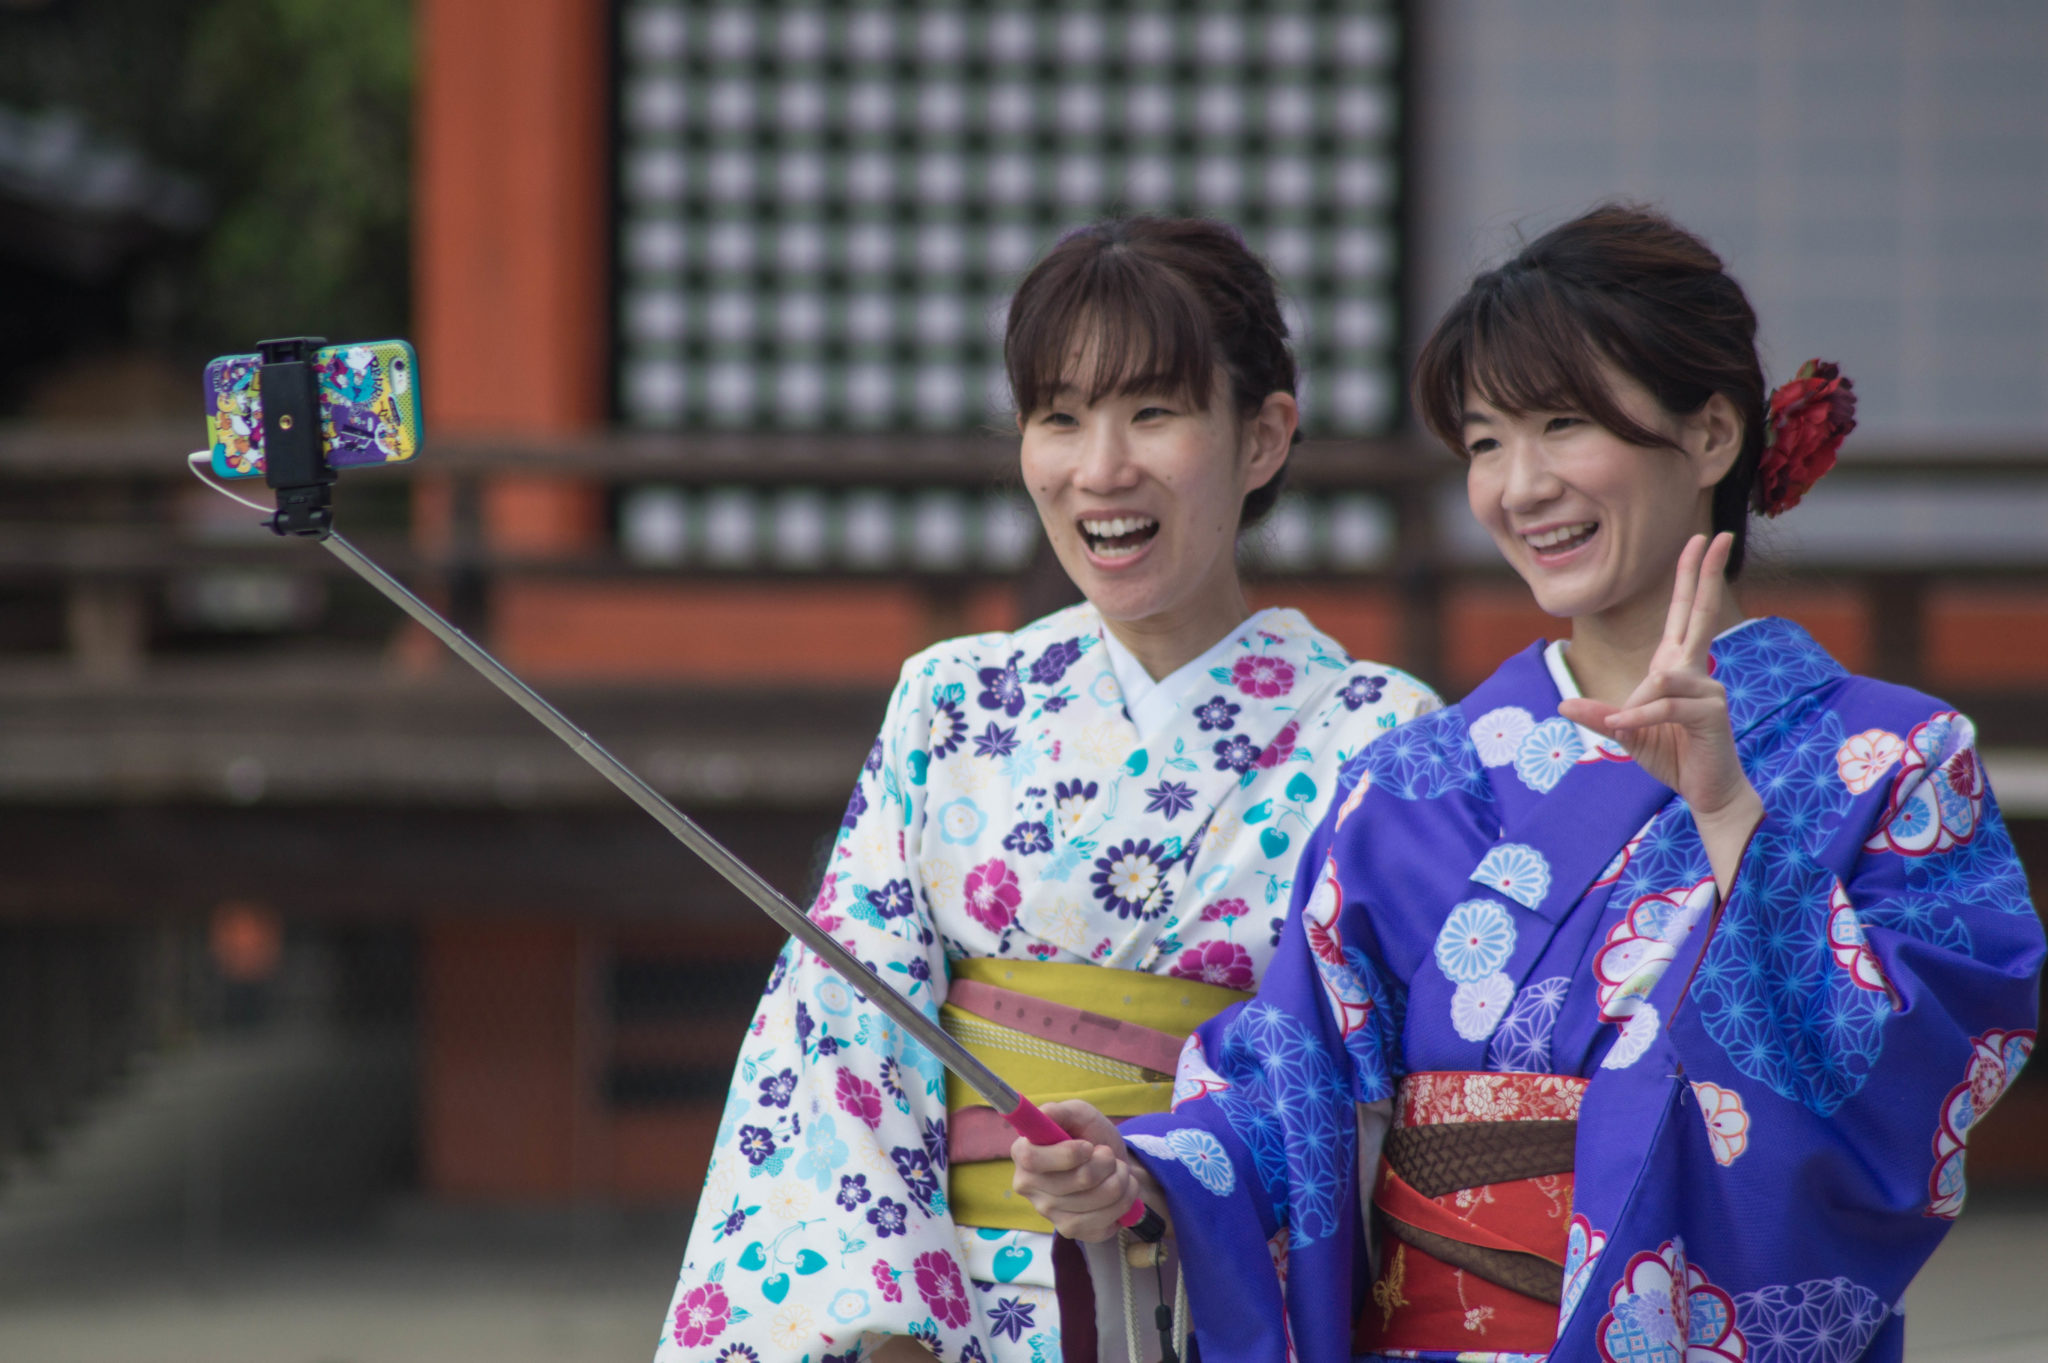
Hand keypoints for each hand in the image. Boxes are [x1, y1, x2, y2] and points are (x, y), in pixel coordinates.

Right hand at [1009, 1100, 1167, 1242]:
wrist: (1111, 1167)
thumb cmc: (1090, 1137)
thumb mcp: (1078, 1114)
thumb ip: (1060, 1110)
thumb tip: (1044, 1113)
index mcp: (1023, 1153)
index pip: (1031, 1159)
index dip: (1066, 1154)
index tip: (1089, 1147)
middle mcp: (1029, 1187)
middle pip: (1078, 1180)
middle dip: (1106, 1162)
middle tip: (1108, 1155)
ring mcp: (1049, 1213)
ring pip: (1098, 1199)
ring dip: (1120, 1180)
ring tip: (1118, 1171)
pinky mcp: (1071, 1231)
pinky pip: (1106, 1220)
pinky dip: (1125, 1200)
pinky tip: (1119, 1192)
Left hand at [1558, 533, 1762, 890]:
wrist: (1706, 792)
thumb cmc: (1671, 756)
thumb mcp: (1624, 733)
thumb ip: (1598, 716)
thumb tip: (1563, 702)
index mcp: (1676, 667)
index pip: (1685, 612)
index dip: (1691, 576)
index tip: (1700, 540)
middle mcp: (1695, 671)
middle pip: (1700, 612)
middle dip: (1704, 573)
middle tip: (1718, 533)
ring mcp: (1707, 689)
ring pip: (1661, 678)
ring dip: (1636, 707)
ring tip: (1628, 727)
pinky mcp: (1711, 713)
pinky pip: (1664, 704)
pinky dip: (1638, 718)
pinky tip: (1628, 728)